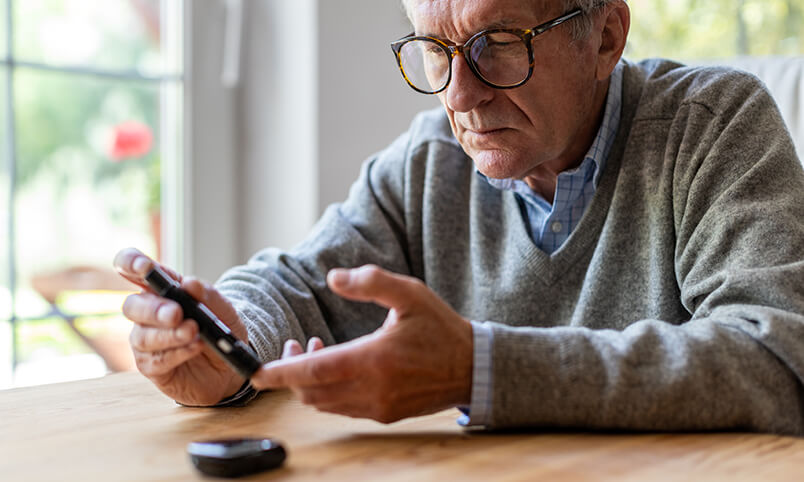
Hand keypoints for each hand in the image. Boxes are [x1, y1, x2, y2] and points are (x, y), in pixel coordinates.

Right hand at [114, 248, 246, 405]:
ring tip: (193, 332)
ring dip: (169, 334)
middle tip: (176, 313)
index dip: (131, 263)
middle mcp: (148, 313)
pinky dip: (176, 353)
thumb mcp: (224, 309)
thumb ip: (208, 295)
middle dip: (154, 309)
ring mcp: (146, 341)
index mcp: (162, 290)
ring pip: (142, 336)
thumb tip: (189, 283)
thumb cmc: (221, 329)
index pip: (134, 269)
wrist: (230, 364)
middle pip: (132, 306)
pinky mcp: (151, 366)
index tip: (143, 266)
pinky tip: (194, 347)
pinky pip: (154, 361)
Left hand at [251, 265, 473, 422]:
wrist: (473, 366)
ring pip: (325, 403)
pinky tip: (340, 369)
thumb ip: (370, 282)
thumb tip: (334, 278)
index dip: (281, 373)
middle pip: (312, 392)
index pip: (314, 371)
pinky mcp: (385, 414)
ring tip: (318, 353)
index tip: (257, 372)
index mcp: (374, 359)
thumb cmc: (440, 328)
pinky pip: (343, 408)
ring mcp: (378, 405)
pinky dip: (330, 392)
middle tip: (297, 345)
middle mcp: (372, 388)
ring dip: (311, 382)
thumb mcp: (410, 294)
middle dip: (293, 373)